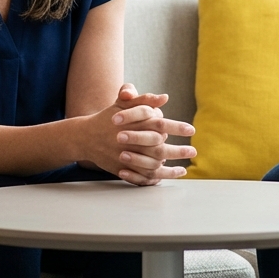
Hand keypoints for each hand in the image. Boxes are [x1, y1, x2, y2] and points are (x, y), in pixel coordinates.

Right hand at [74, 83, 196, 185]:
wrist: (85, 137)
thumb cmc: (108, 117)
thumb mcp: (122, 103)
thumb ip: (143, 99)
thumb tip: (164, 98)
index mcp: (132, 124)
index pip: (159, 124)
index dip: (176, 127)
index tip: (192, 129)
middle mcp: (130, 142)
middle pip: (158, 149)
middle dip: (178, 151)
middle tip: (193, 151)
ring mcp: (125, 158)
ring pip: (151, 165)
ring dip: (169, 169)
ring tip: (184, 168)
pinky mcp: (121, 169)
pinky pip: (141, 177)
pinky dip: (154, 179)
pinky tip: (165, 178)